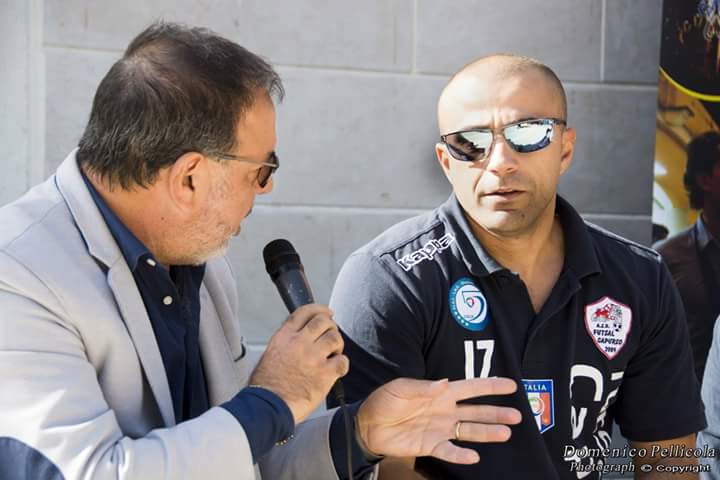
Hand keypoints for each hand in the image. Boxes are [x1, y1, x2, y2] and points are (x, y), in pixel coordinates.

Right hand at [249, 304, 347, 423]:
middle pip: (323, 321)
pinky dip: (343, 364)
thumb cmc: (265, 387)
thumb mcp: (268, 355)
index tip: (328, 312)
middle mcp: (299, 343)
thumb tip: (297, 339)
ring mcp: (313, 357)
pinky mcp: (325, 374)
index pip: (304, 312)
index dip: (319, 309)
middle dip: (331, 326)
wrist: (268, 407)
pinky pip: (343, 361)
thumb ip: (285, 343)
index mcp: (284, 337)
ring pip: (335, 338)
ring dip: (337, 345)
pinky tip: (337, 370)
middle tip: (331, 336)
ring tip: (333, 354)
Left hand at [356, 377, 520, 463]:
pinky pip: (450, 451)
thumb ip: (423, 387)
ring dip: (488, 432)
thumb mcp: (400, 388)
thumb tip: (446, 383)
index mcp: (440, 393)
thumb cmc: (383, 401)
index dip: (491, 386)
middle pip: (477, 411)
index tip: (511, 385)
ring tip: (506, 434)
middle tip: (519, 415)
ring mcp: (440, 429)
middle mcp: (445, 410)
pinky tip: (474, 457)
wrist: (367, 425)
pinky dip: (461, 455)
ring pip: (469, 431)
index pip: (471, 388)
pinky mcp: (430, 446)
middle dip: (497, 412)